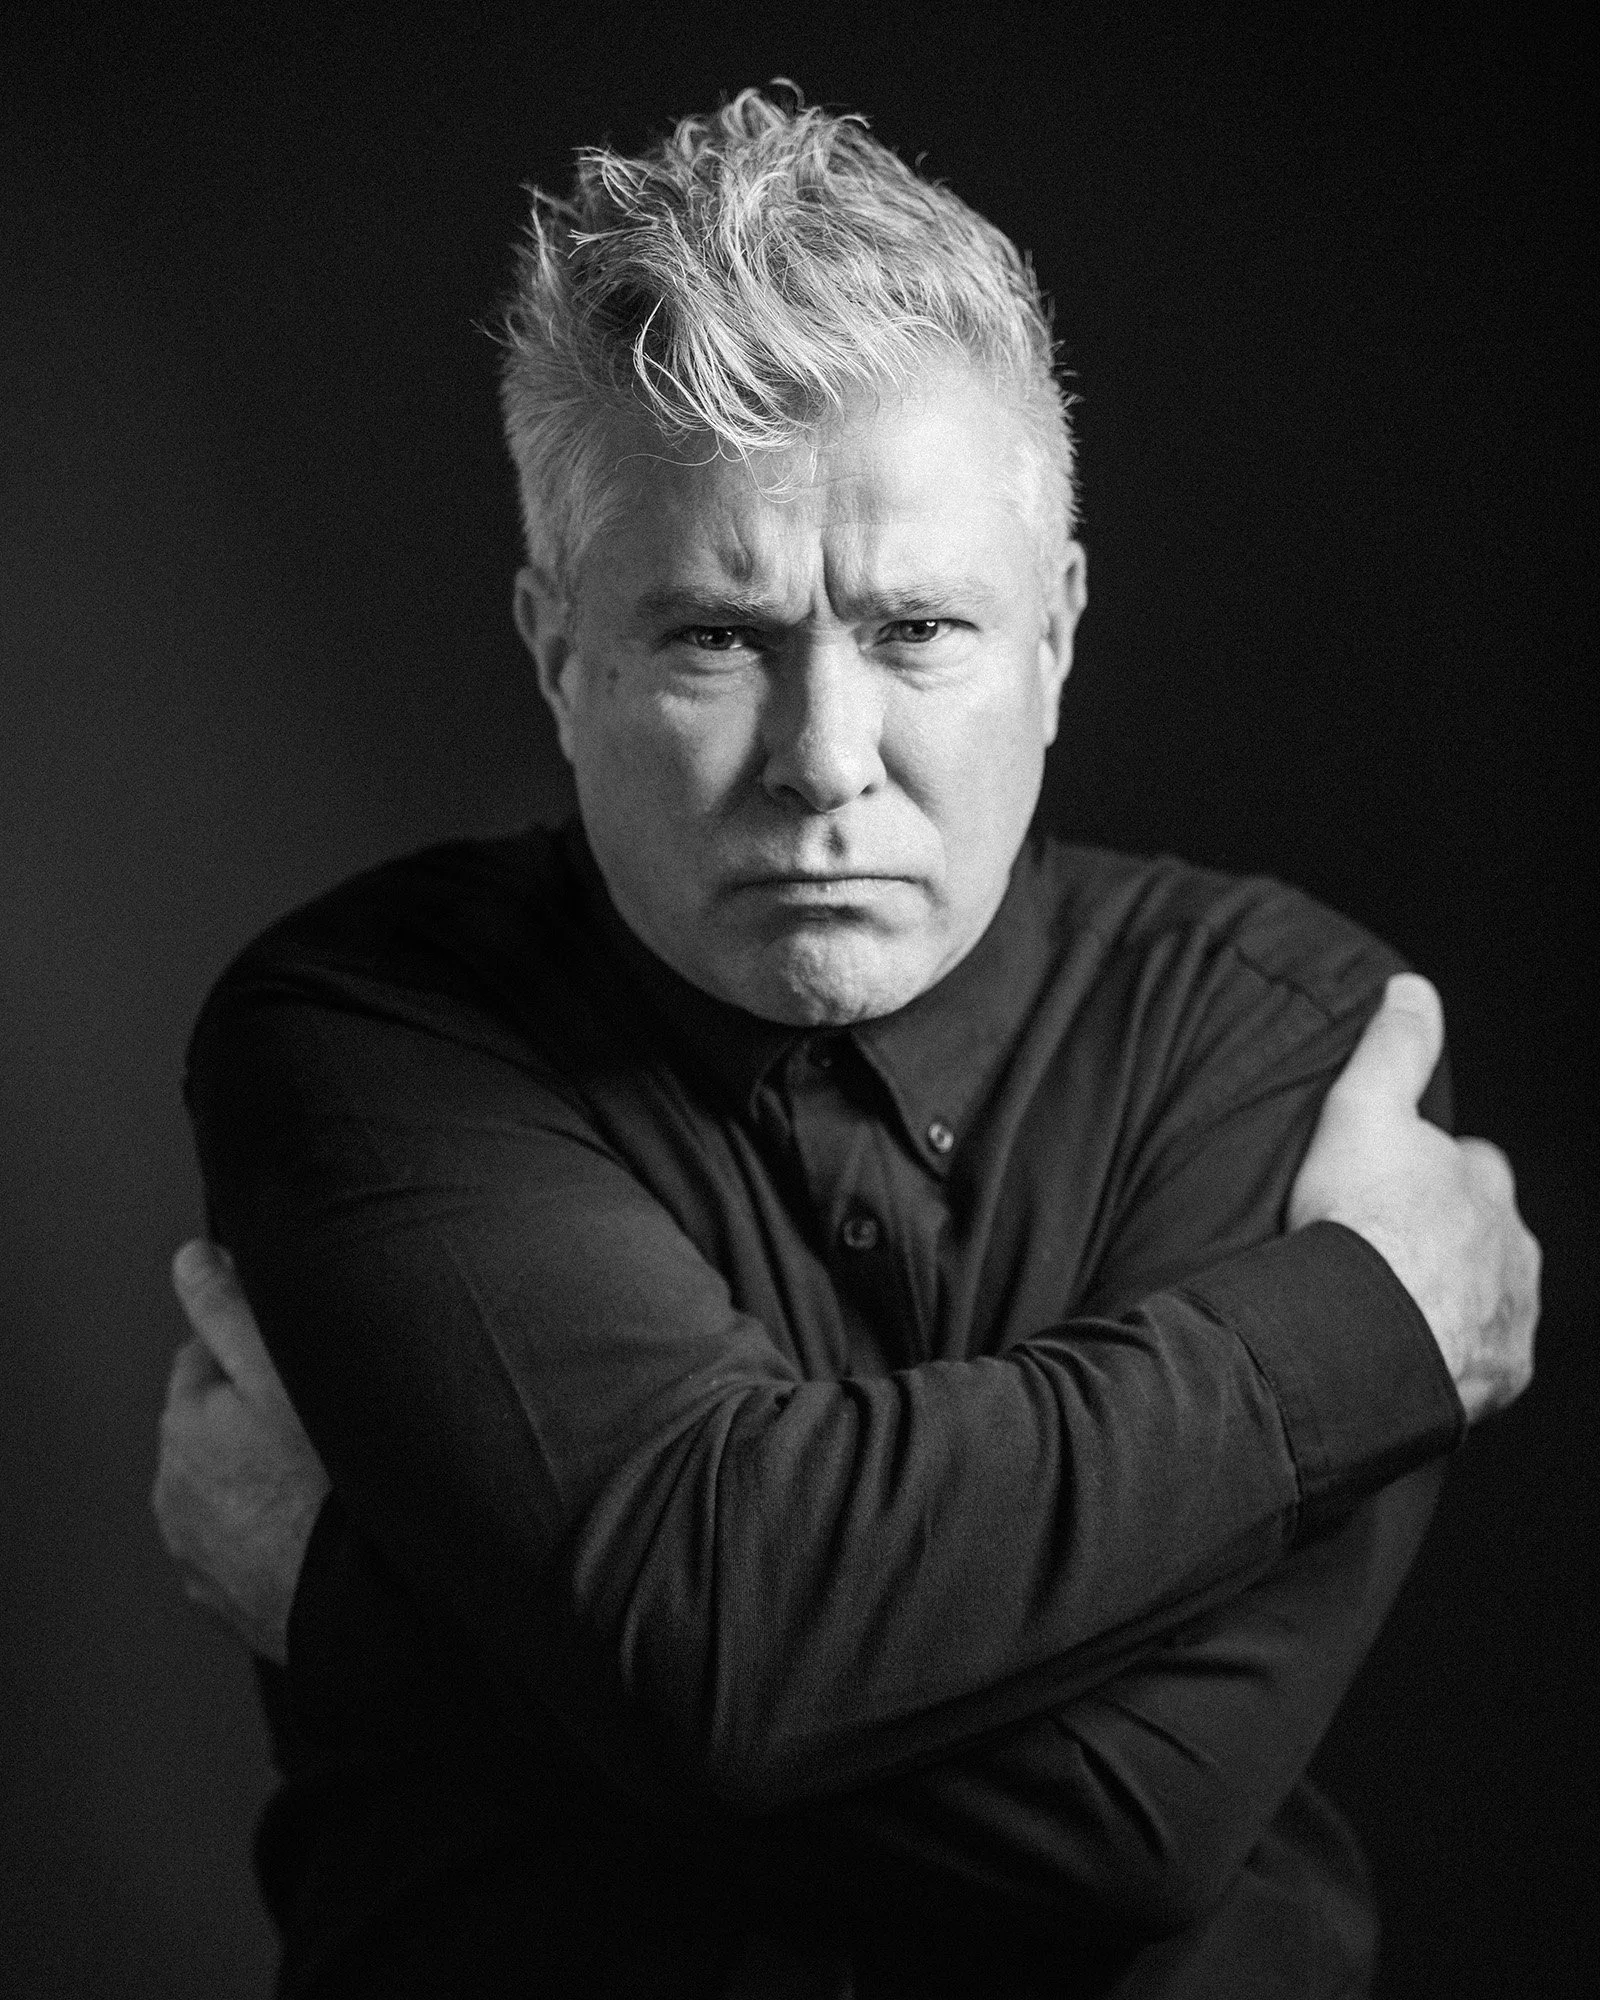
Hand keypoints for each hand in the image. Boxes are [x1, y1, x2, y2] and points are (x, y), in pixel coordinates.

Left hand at [151, 1241, 329, 1661]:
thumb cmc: (326, 1481)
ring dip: (260, 1477)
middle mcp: (173, 1489)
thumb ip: (229, 1307)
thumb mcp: (280, 1369)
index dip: (258, 1354)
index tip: (301, 1370)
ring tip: (322, 1481)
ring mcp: (194, 1550)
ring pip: (229, 1485)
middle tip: (321, 1426)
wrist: (358, 1600)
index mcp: (183, 1423)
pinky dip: (270, 1531)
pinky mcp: (223, 1598)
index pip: (205, 1356)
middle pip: (215, 1424)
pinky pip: (245, 1542)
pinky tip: (314, 1527)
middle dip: (255, 1419)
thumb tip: (191, 1258)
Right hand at [1289, 973, 1539, 1423]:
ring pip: (1489, 1296)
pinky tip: (1406, 1351)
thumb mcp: (1363, 1111)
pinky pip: (1480, 1360)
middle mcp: (1514, 1249)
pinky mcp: (1498, 1374)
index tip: (1391, 1184)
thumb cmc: (1359, 1220)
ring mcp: (1511, 1316)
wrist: (1360, 1333)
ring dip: (1453, 1296)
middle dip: (1451, 1238)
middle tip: (1384, 1248)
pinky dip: (1451, 1353)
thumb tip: (1413, 988)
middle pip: (1487, 1234)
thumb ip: (1393, 1048)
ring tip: (1388, 1303)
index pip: (1473, 1163)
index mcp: (1485, 1184)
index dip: (1433, 1169)